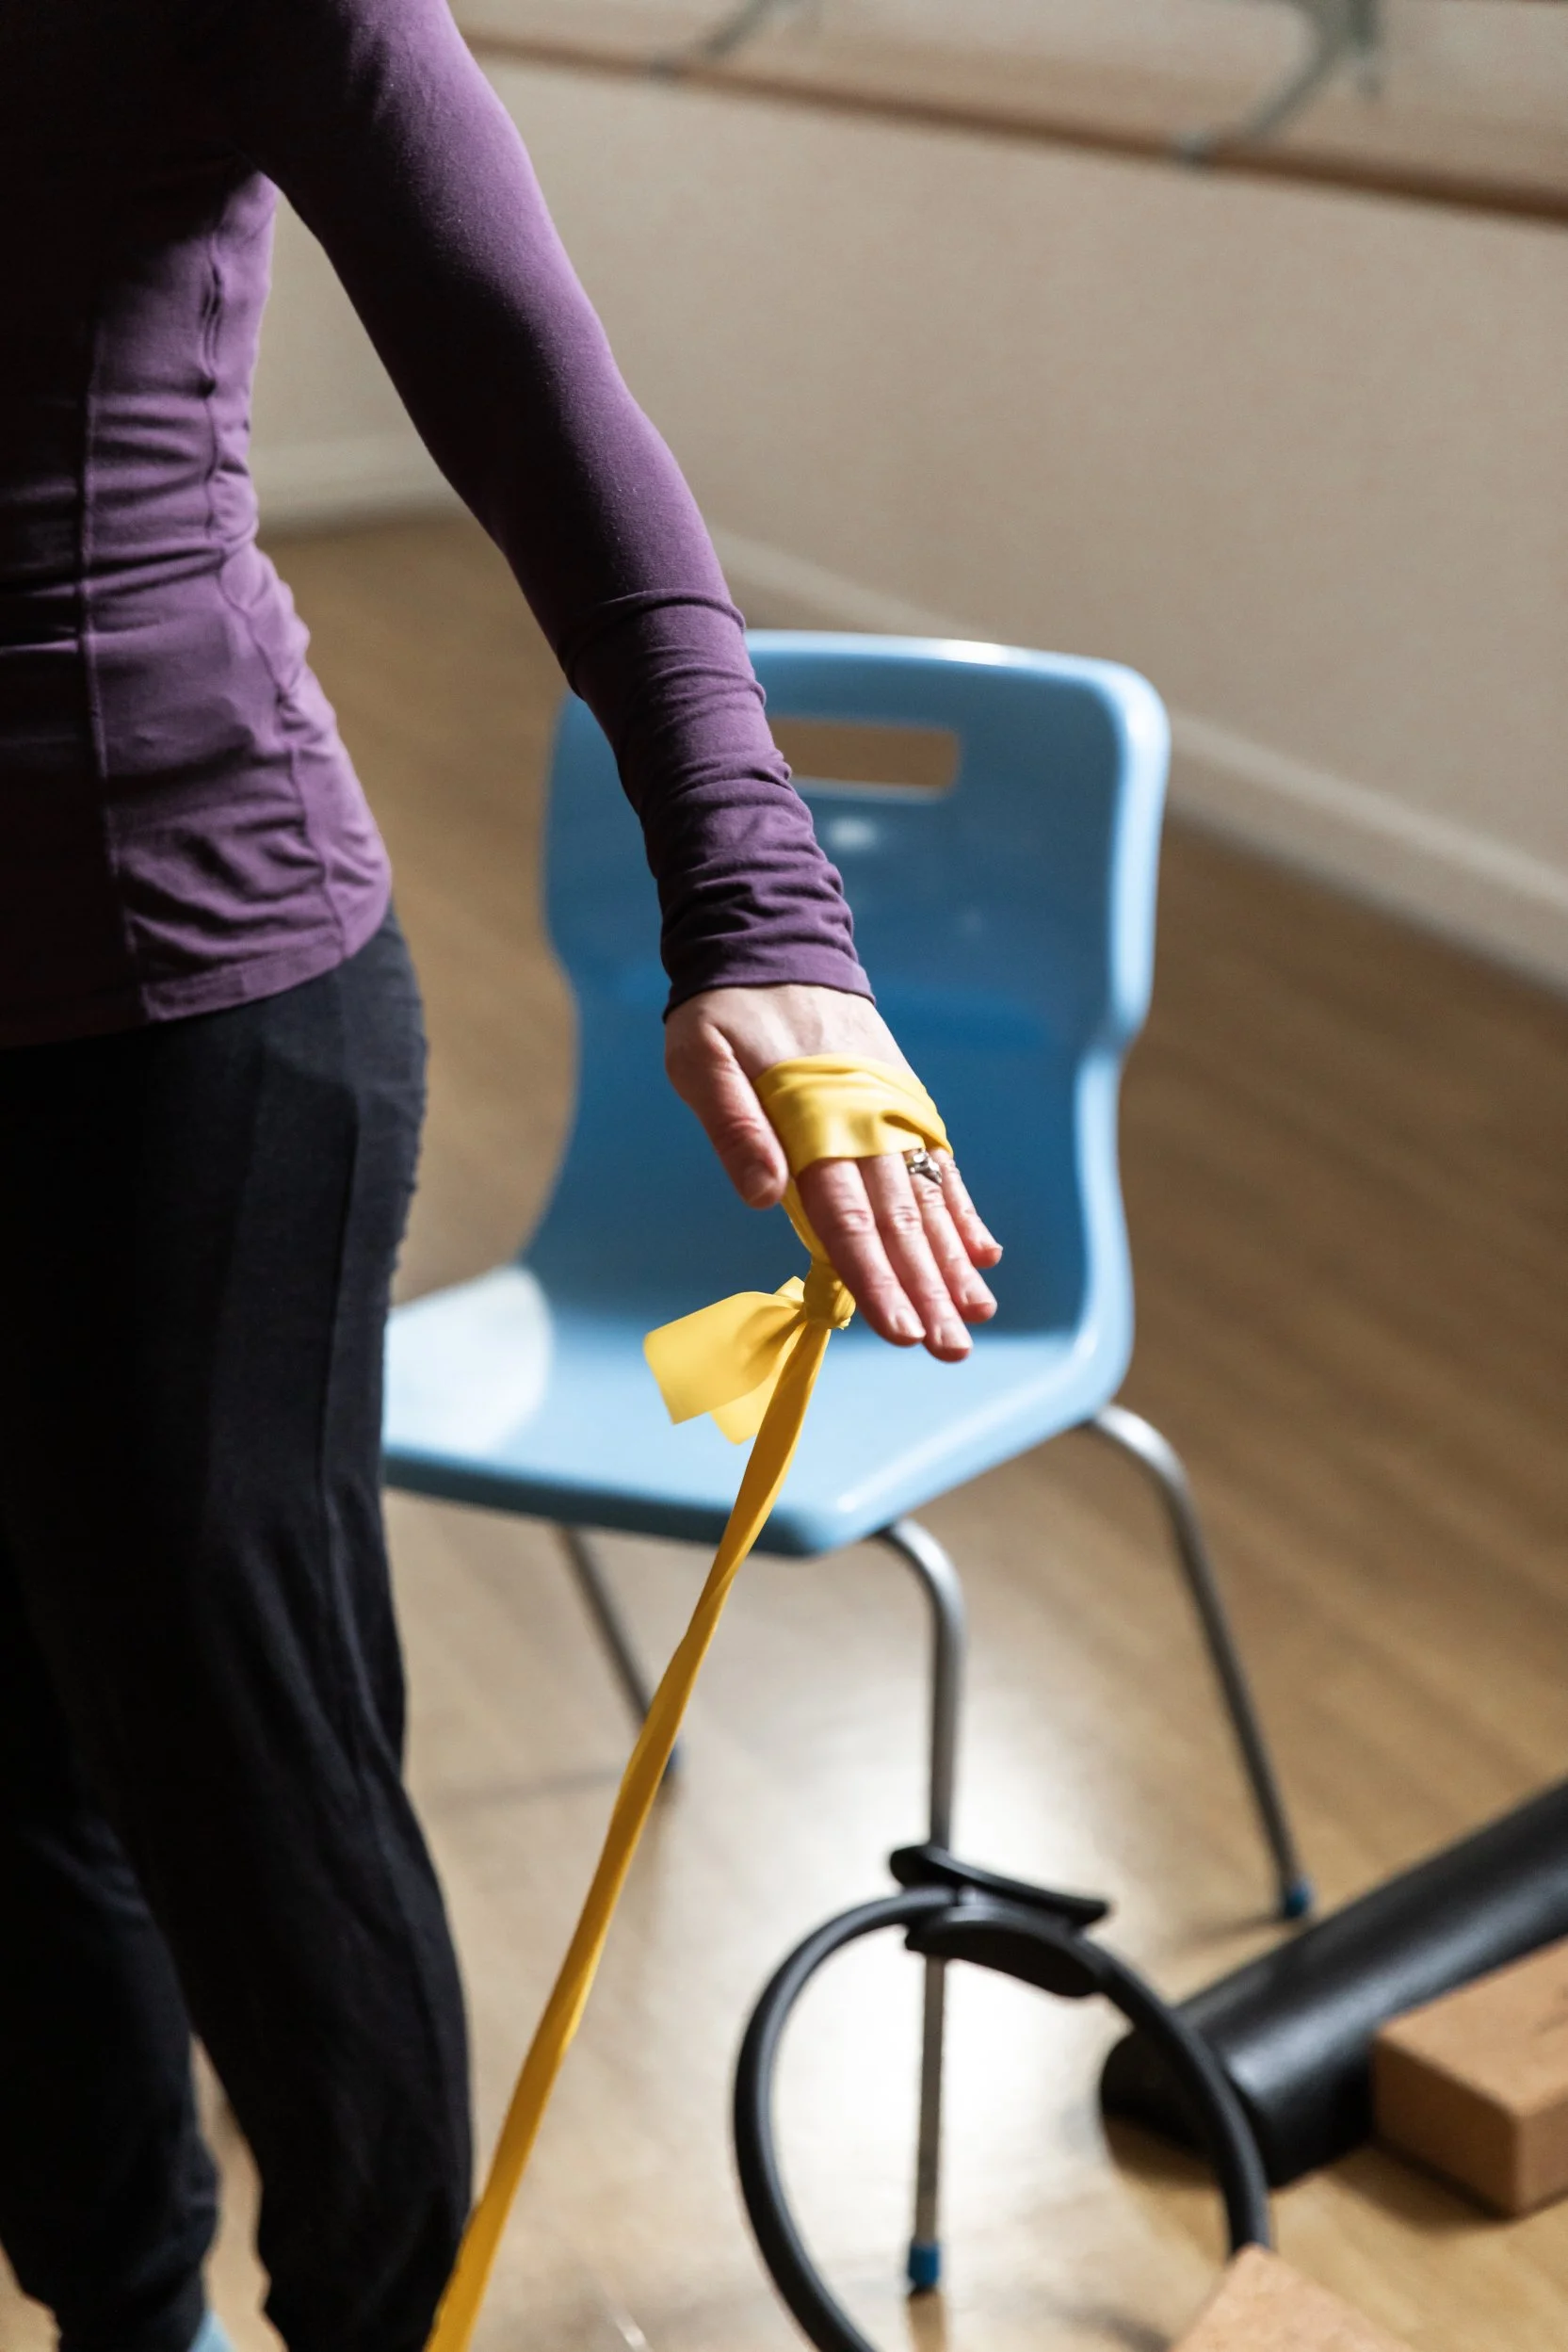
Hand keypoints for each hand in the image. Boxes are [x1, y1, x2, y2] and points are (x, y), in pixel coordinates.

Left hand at [664, 985, 1000, 1360]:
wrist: (775, 942)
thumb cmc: (723, 1012)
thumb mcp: (701, 1057)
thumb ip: (733, 1126)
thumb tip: (766, 1196)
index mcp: (814, 1120)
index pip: (847, 1216)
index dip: (873, 1276)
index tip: (900, 1328)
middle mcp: (865, 1122)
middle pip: (898, 1221)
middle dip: (925, 1290)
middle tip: (949, 1351)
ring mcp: (891, 1113)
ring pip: (926, 1201)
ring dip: (951, 1264)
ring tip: (975, 1320)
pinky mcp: (902, 1105)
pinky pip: (939, 1167)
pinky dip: (961, 1213)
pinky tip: (982, 1257)